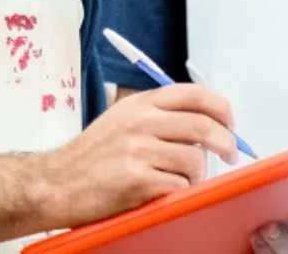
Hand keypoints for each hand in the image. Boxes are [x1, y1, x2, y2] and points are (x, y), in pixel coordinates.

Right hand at [40, 83, 238, 226]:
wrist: (57, 183)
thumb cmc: (92, 156)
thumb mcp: (122, 119)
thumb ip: (159, 116)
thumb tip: (205, 122)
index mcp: (141, 103)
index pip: (195, 94)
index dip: (222, 108)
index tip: (230, 124)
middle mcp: (141, 122)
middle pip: (203, 126)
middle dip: (226, 143)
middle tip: (229, 155)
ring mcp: (139, 151)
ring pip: (195, 160)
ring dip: (197, 175)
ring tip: (182, 180)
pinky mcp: (137, 180)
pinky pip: (179, 186)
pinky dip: (179, 192)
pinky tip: (164, 192)